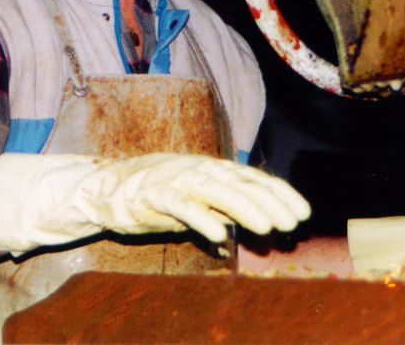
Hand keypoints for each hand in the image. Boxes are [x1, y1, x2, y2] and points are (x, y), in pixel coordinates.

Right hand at [0, 152, 310, 255]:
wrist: (102, 189)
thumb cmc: (153, 195)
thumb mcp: (193, 200)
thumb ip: (222, 207)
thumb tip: (255, 223)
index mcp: (209, 168)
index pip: (251, 179)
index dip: (279, 194)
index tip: (302, 214)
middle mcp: (196, 169)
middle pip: (240, 184)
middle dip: (269, 203)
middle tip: (293, 224)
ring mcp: (175, 179)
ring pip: (216, 192)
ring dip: (245, 210)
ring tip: (268, 228)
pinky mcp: (153, 195)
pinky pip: (181, 207)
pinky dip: (202, 219)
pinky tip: (221, 237)